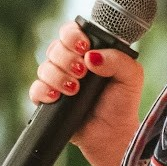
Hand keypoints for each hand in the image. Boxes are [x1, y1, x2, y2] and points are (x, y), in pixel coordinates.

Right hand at [29, 20, 144, 165]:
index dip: (73, 36)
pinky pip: (35, 89)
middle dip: (67, 60)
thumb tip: (92, 56)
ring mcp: (58, 80)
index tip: (84, 48)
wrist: (112, 134)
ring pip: (44, 67)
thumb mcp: (131, 77)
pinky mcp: (48, 99)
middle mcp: (71, 62)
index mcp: (90, 51)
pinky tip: (56, 97)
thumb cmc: (122, 102)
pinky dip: (44, 91)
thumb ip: (118, 60)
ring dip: (58, 77)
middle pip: (55, 48)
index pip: (72, 32)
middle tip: (82, 73)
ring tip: (75, 90)